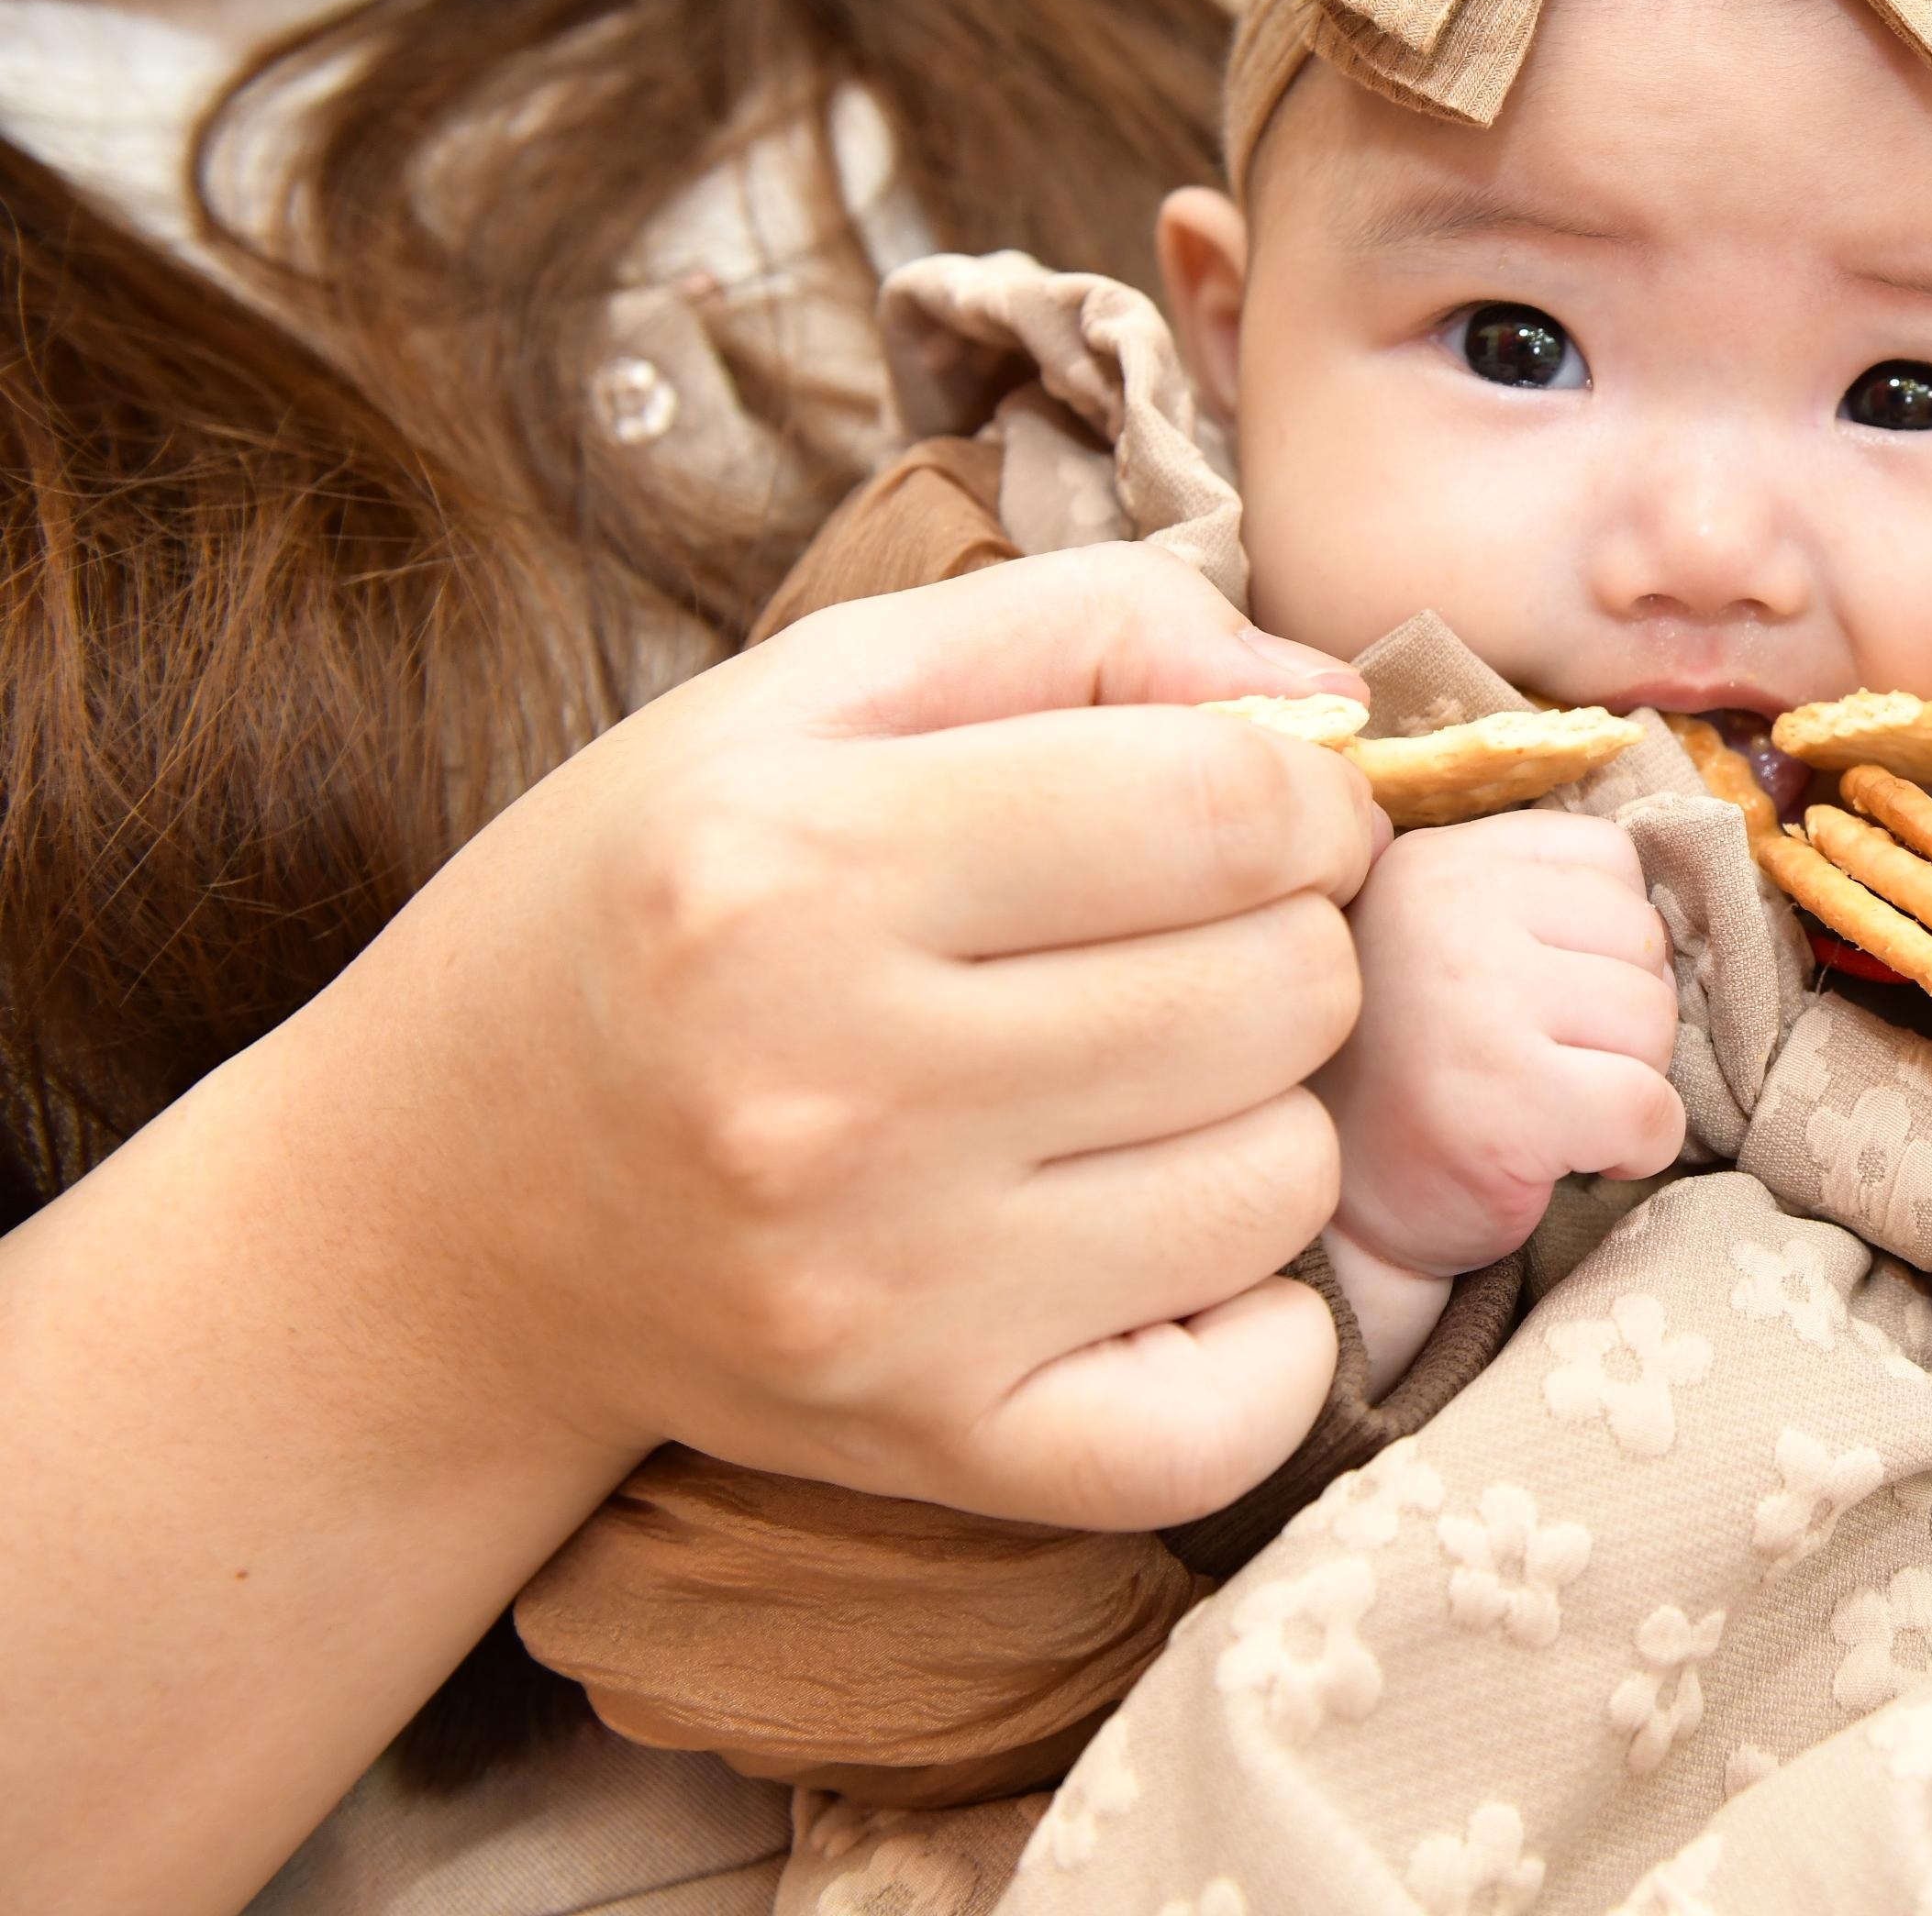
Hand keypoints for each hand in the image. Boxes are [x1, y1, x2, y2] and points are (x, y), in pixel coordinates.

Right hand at [291, 545, 1384, 1530]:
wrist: (438, 1227)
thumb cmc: (652, 916)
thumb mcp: (813, 698)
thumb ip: (1088, 630)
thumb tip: (1342, 702)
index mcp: (796, 865)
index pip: (1233, 811)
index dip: (1308, 799)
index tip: (1264, 816)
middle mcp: (835, 1093)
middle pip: (1289, 990)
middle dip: (1283, 943)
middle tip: (1174, 952)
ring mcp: (890, 1297)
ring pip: (1291, 1178)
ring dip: (1259, 1119)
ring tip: (1124, 1093)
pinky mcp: (938, 1451)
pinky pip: (1251, 1409)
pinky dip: (1263, 1334)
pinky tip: (1158, 1252)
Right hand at [1316, 808, 1685, 1281]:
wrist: (1340, 1224)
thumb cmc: (1415, 1077)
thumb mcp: (1449, 945)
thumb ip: (1536, 902)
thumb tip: (1676, 915)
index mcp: (1435, 865)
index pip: (1608, 856)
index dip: (1606, 940)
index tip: (1552, 1000)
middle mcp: (1446, 916)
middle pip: (1642, 935)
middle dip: (1623, 1014)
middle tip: (1552, 1066)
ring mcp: (1474, 1009)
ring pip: (1655, 1018)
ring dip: (1632, 1078)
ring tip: (1555, 1107)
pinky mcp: (1506, 1108)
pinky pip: (1650, 1109)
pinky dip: (1641, 1146)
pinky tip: (1572, 1158)